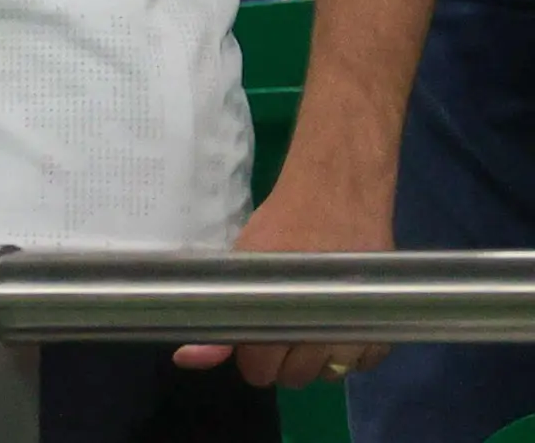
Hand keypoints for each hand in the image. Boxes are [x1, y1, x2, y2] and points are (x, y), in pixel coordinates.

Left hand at [180, 166, 393, 389]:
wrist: (335, 195)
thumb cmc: (283, 226)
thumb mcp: (242, 265)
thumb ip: (222, 317)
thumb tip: (187, 359)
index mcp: (278, 316)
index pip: (260, 370)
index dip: (251, 357)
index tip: (251, 336)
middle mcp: (321, 332)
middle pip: (296, 376)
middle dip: (283, 360)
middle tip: (281, 326)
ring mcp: (357, 330)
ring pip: (330, 373)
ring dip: (318, 358)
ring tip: (310, 323)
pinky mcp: (385, 324)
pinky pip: (366, 361)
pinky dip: (353, 351)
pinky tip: (339, 324)